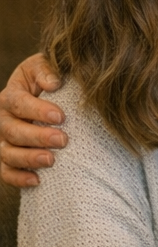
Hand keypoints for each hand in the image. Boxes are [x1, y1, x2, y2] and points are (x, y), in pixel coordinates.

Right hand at [0, 54, 66, 186]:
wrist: (52, 97)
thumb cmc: (51, 79)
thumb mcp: (48, 66)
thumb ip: (47, 70)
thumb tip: (53, 84)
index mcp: (11, 95)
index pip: (17, 103)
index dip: (37, 110)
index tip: (60, 117)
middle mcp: (2, 119)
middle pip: (13, 131)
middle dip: (37, 137)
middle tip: (62, 140)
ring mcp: (3, 140)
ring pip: (7, 153)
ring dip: (28, 159)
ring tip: (51, 160)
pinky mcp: (7, 158)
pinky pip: (5, 172)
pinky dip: (17, 178)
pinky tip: (37, 180)